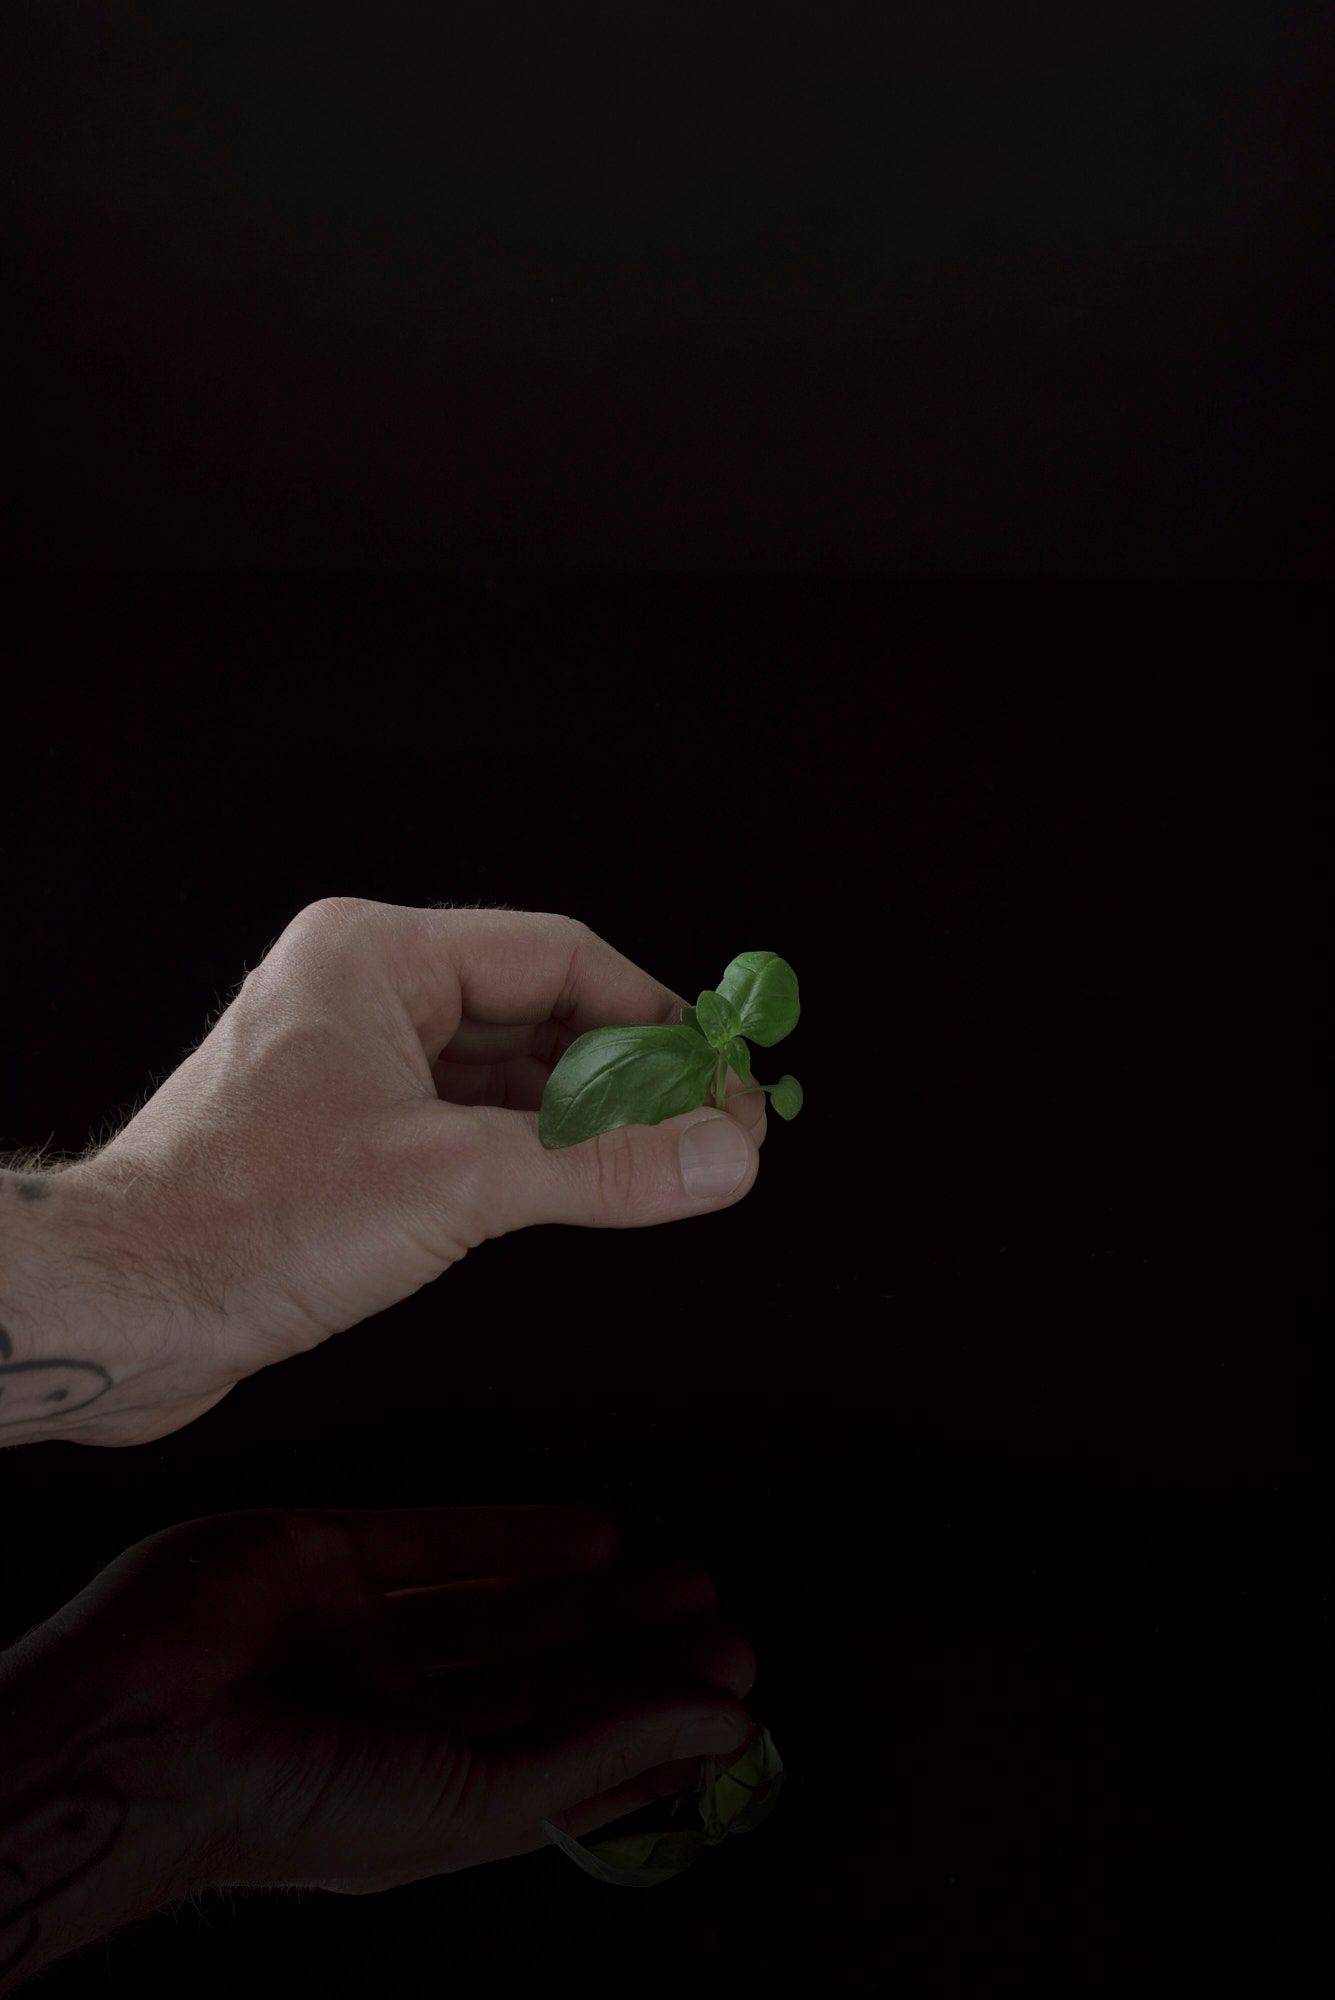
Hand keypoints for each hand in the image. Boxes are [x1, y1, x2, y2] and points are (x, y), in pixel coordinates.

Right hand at [0, 1504, 757, 1983]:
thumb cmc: (304, 1805)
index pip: (559, 1769)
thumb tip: (732, 1724)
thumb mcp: (477, 1797)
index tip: (730, 1714)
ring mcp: (355, 1636)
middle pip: (541, 1683)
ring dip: (595, 1600)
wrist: (147, 1735)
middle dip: (634, 1662)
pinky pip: (440, 1541)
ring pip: (502, 1612)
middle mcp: (392, 1718)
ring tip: (690, 1583)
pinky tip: (598, 1536)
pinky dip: (519, 1535)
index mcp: (420, 1796)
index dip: (645, 1742)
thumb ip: (604, 1750)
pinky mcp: (325, 1555)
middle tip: (728, 1632)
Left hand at [41, 901, 765, 1442]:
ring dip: (587, 1118)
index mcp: (376, 957)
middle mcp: (363, 994)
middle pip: (539, 1011)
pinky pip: (469, 1123)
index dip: (653, 1015)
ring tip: (672, 1162)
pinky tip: (590, 1187)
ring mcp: (353, 1065)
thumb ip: (600, 1166)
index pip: (557, 956)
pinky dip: (535, 1154)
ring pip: (507, 1074)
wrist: (120, 1310)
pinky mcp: (346, 1135)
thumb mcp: (452, 1186)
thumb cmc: (240, 1225)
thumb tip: (717, 1154)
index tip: (722, 1071)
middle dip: (630, 1072)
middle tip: (714, 1126)